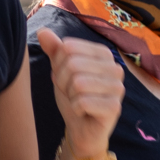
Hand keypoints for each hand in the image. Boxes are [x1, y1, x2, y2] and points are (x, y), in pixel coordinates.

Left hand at [39, 30, 123, 159]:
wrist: (81, 129)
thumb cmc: (73, 96)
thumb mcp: (60, 71)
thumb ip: (54, 50)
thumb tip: (42, 31)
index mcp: (103, 53)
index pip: (68, 47)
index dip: (58, 64)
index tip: (64, 78)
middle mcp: (115, 67)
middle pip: (73, 64)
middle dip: (63, 82)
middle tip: (70, 93)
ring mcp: (118, 87)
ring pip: (78, 83)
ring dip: (70, 96)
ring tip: (77, 101)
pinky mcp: (115, 107)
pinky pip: (83, 102)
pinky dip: (75, 109)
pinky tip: (82, 112)